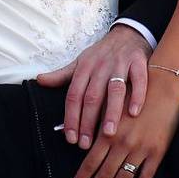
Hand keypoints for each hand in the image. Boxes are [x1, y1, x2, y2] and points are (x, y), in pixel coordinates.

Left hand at [38, 25, 151, 148]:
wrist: (128, 33)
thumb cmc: (102, 53)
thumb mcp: (80, 62)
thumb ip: (62, 75)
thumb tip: (39, 80)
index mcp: (84, 68)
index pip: (74, 96)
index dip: (71, 117)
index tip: (70, 137)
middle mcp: (100, 66)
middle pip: (91, 96)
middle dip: (87, 121)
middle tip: (86, 143)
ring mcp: (120, 64)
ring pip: (114, 89)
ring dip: (111, 112)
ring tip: (108, 133)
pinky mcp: (139, 62)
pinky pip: (139, 80)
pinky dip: (137, 96)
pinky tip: (134, 113)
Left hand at [66, 74, 178, 177]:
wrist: (162, 86)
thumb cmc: (132, 94)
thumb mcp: (109, 107)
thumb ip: (94, 126)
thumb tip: (76, 139)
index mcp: (107, 134)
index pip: (88, 164)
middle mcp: (121, 144)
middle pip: (103, 177)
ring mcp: (140, 150)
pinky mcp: (156, 153)